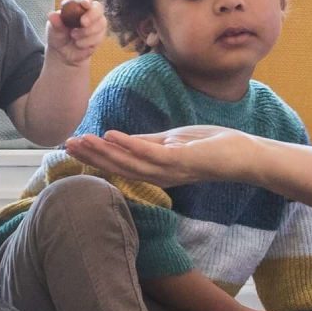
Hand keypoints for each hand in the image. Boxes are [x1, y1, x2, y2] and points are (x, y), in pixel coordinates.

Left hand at [45, 0, 106, 66]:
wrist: (63, 53)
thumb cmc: (58, 37)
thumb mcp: (53, 30)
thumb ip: (55, 23)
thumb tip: (52, 15)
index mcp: (76, 6)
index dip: (85, 0)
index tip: (84, 4)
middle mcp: (88, 12)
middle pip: (98, 8)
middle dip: (92, 15)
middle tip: (83, 23)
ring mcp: (96, 24)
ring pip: (100, 24)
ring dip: (87, 32)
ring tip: (74, 37)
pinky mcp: (100, 35)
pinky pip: (100, 37)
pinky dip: (88, 42)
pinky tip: (79, 44)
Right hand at [66, 125, 255, 186]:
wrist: (243, 155)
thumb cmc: (211, 147)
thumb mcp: (172, 141)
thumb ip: (146, 142)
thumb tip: (117, 139)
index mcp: (155, 171)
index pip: (119, 164)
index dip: (95, 156)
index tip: (73, 145)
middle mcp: (158, 175)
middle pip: (118, 167)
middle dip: (93, 155)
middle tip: (68, 143)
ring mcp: (169, 170)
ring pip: (129, 163)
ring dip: (104, 151)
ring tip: (83, 140)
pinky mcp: (181, 162)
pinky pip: (150, 154)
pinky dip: (130, 145)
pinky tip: (112, 135)